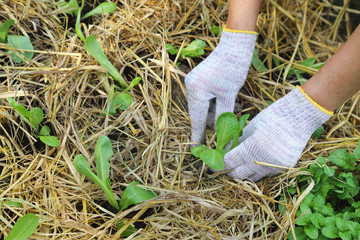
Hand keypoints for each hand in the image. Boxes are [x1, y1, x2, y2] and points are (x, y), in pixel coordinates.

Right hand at [185, 28, 255, 143]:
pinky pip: (206, 98)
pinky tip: (228, 99)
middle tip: (230, 122)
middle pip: (200, 114)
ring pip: (204, 107)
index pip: (197, 120)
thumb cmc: (234, 68)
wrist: (235, 45)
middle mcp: (190, 87)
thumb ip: (224, 118)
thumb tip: (224, 138)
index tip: (196, 151)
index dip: (198, 136)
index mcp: (196, 91)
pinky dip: (216, 103)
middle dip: (214, 120)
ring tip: (234, 106)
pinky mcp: (199, 80)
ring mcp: (193, 82)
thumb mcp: (229, 96)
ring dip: (217, 111)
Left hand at [222, 87, 331, 180]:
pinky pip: (266, 174)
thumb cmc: (273, 116)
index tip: (213, 165)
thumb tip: (224, 150)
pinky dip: (258, 170)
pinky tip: (255, 162)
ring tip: (239, 165)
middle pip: (238, 174)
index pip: (229, 163)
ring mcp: (274, 166)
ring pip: (253, 177)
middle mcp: (263, 160)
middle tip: (224, 166)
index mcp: (252, 147)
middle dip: (229, 171)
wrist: (300, 117)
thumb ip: (237, 141)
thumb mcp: (251, 127)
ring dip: (244, 172)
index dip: (219, 165)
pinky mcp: (284, 168)